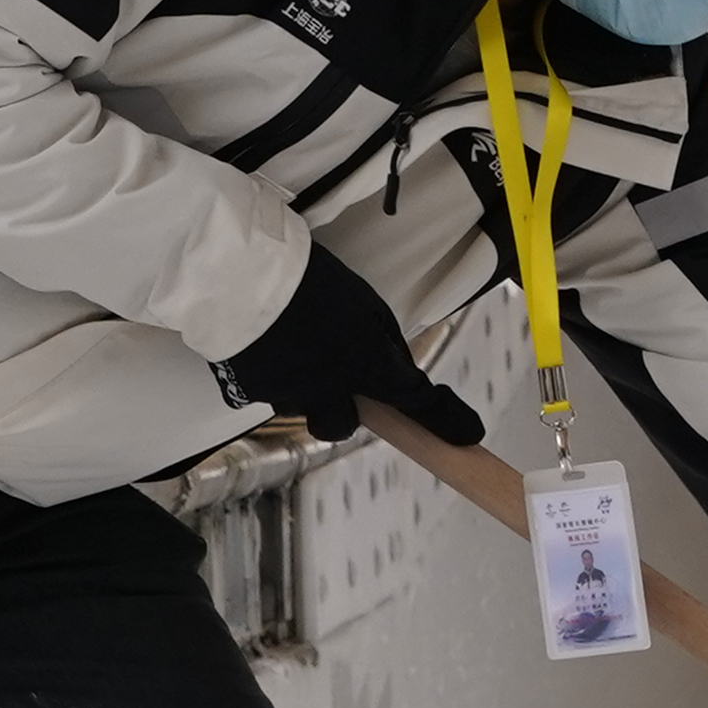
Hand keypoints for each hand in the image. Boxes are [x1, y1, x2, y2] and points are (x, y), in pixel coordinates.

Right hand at [213, 252, 483, 450]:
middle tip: (338, 378)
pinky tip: (271, 346)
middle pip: (342, 426)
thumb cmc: (307, 279)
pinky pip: (271, 393)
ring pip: (304, 407)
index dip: (444, 421)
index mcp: (363, 361)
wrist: (238, 271)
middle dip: (344, 409)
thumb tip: (398, 371)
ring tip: (294, 345)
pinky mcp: (250, 391)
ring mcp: (287, 393)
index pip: (415, 401)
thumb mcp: (364, 304)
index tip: (469, 435)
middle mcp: (328, 387)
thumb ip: (385, 343)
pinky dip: (276, 375)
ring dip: (307, 388)